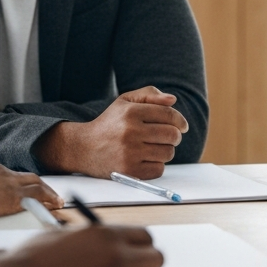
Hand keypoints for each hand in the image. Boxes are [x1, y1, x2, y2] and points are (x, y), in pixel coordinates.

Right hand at [0, 160, 62, 221]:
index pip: (11, 175)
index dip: (22, 182)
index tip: (27, 187)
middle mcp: (3, 172)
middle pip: (29, 177)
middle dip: (42, 186)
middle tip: (51, 194)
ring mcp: (10, 184)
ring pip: (36, 185)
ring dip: (49, 193)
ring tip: (57, 201)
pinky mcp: (12, 198)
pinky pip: (36, 198)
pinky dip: (47, 201)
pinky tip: (53, 207)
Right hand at [0, 225, 161, 266]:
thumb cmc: (37, 257)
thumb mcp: (71, 233)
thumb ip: (98, 236)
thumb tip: (113, 242)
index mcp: (109, 235)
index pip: (146, 236)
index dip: (141, 243)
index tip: (137, 248)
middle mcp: (118, 258)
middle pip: (157, 259)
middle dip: (148, 262)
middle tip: (137, 266)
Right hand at [32, 87, 188, 179]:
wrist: (84, 147)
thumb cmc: (109, 123)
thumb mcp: (125, 101)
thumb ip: (149, 95)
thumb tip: (173, 100)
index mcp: (131, 112)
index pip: (168, 115)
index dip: (180, 120)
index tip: (182, 126)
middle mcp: (130, 131)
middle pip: (172, 135)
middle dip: (175, 136)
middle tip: (170, 137)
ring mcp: (129, 153)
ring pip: (168, 153)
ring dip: (166, 151)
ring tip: (155, 147)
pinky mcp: (129, 171)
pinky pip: (158, 169)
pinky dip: (157, 165)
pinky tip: (147, 159)